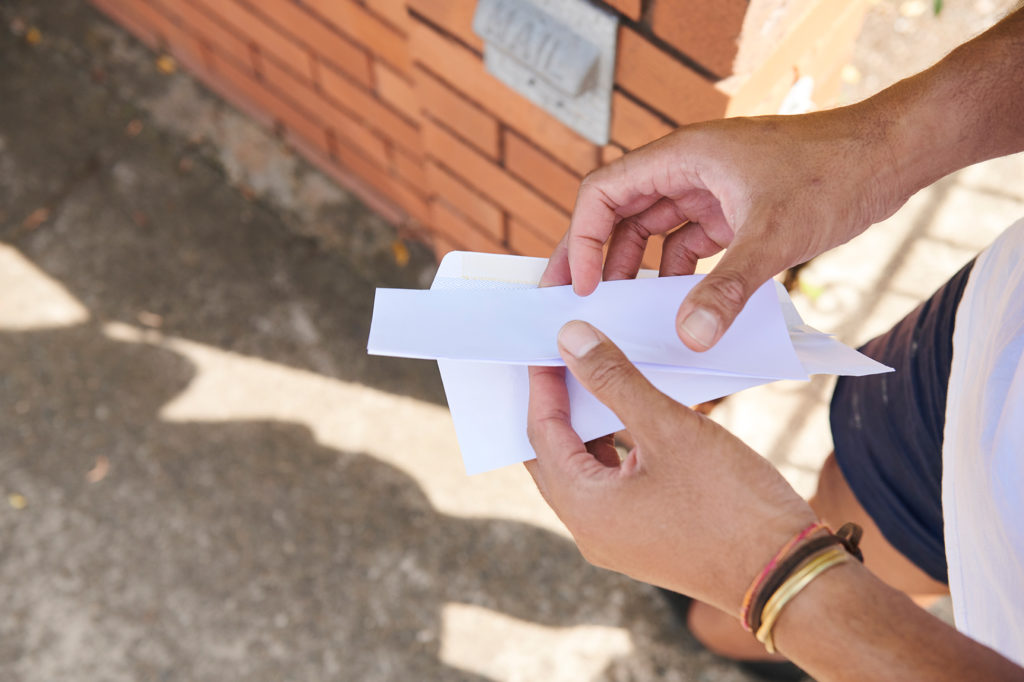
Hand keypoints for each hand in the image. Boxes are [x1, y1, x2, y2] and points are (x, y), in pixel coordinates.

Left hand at [525, 320, 815, 612]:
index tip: (549, 342)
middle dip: (557, 405)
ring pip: (586, 471)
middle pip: (554, 455)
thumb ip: (614, 380)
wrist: (789, 574)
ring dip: (588, 427)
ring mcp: (617, 541)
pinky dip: (615, 450)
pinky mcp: (644, 540)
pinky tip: (634, 418)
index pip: (541, 434)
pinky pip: (613, 487)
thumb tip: (570, 340)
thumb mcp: (669, 427)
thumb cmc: (732, 502)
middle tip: (564, 357)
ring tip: (598, 378)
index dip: (543, 384)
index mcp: (585, 509)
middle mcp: (590, 532)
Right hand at [546, 106, 906, 350]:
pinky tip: (677, 308)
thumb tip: (690, 337)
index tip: (583, 286)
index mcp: (682, 157)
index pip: (604, 193)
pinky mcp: (731, 211)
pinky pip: (687, 245)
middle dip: (598, 259)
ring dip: (636, 271)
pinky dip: (676, 275)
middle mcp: (687, 169)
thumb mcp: (774, 235)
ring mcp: (708, 190)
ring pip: (651, 232)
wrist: (888, 157)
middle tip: (577, 304)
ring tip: (623, 314)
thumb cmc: (833, 173)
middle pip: (619, 215)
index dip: (584, 239)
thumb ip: (728, 289)